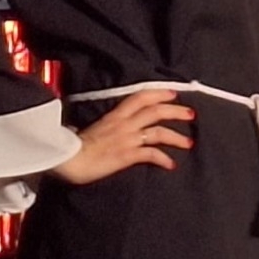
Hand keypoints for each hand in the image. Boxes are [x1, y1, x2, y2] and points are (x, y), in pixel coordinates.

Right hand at [50, 90, 194, 184]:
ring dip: (177, 137)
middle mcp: (124, 124)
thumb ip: (101, 125)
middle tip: (191, 114)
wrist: (67, 161)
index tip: (173, 94)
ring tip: (189, 143)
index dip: (159, 93)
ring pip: (159, 132)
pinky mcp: (127, 155)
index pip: (140, 97)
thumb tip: (94, 126)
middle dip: (177, 111)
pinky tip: (171, 165)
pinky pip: (152, 155)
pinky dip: (164, 159)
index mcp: (114, 115)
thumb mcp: (90, 129)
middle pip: (156, 111)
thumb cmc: (73, 147)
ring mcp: (127, 139)